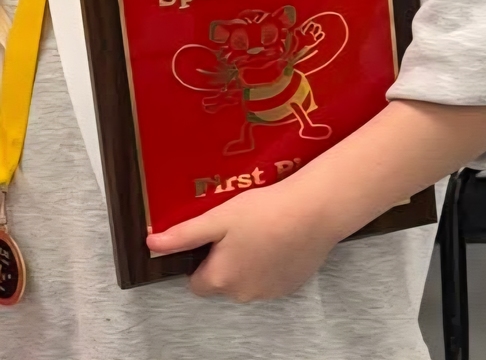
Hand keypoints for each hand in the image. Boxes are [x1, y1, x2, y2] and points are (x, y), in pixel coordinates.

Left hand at [146, 178, 337, 301]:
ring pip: (248, 280)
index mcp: (220, 279)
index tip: (215, 236)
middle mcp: (242, 294)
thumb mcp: (218, 218)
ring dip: (250, 262)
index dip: (202, 258)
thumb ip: (185, 235)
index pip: (196, 282)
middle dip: (227, 259)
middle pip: (223, 282)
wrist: (312, 212)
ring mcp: (269, 293)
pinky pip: (271, 278)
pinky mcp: (290, 285)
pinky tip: (279, 238)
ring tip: (262, 229)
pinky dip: (271, 263)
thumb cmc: (264, 212)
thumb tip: (152, 245)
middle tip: (238, 228)